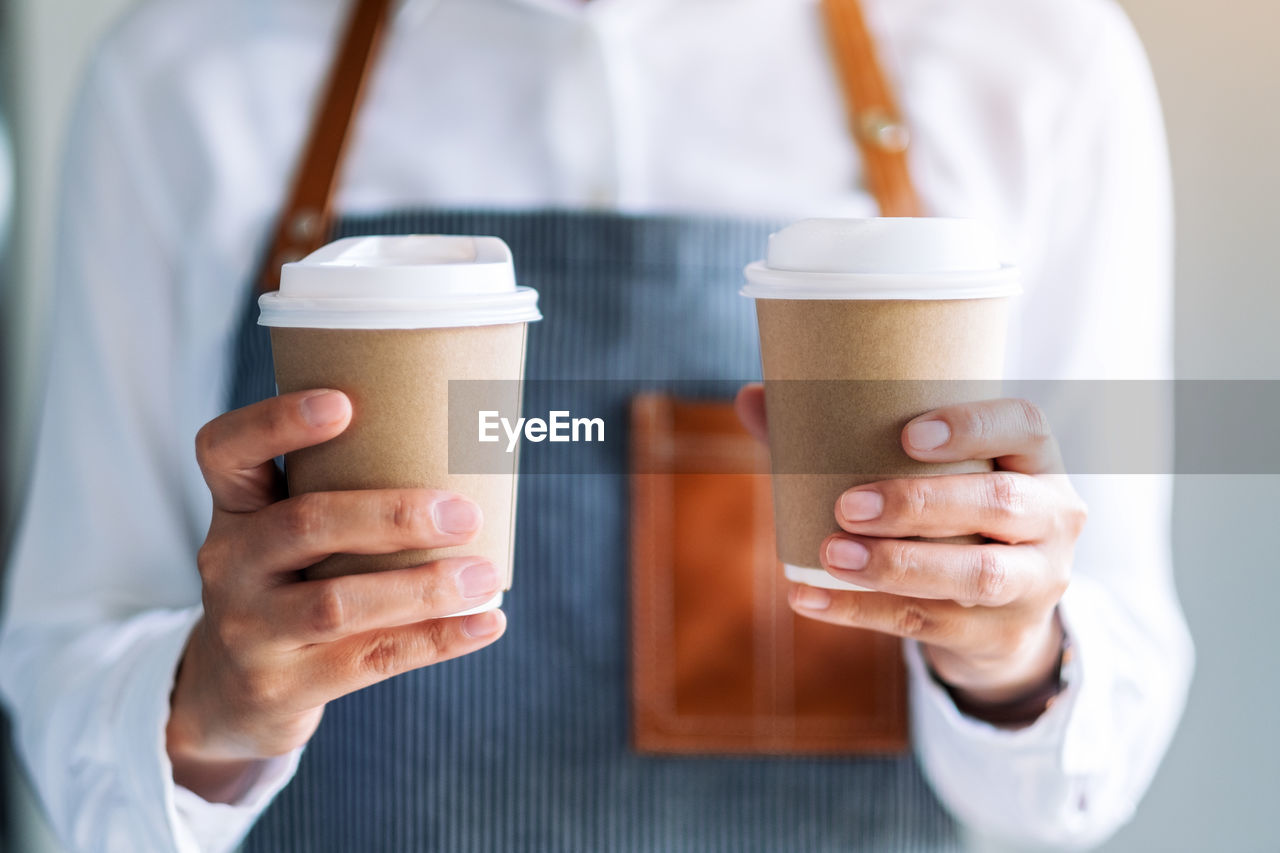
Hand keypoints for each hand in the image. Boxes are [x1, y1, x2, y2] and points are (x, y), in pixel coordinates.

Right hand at [167, 390, 506, 801]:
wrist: (229, 695)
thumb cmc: (290, 588)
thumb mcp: (287, 538)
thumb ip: (347, 499)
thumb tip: (474, 454)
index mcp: (236, 510)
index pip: (226, 451)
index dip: (275, 422)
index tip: (343, 403)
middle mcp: (229, 564)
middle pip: (303, 525)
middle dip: (392, 516)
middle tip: (465, 514)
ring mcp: (248, 630)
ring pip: (335, 604)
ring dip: (422, 588)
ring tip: (485, 575)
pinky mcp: (278, 687)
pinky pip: (368, 661)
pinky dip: (437, 639)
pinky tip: (487, 623)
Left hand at [735, 386, 1085, 718]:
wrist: (999, 611)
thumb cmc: (946, 514)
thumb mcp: (922, 473)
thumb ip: (840, 433)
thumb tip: (751, 397)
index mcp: (1036, 460)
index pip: (1024, 426)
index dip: (972, 427)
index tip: (907, 434)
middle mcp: (1053, 519)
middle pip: (999, 505)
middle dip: (919, 503)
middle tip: (847, 504)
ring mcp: (1035, 582)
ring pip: (974, 574)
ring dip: (896, 565)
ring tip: (831, 555)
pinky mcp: (1000, 634)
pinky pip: (928, 624)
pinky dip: (860, 611)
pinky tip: (807, 597)